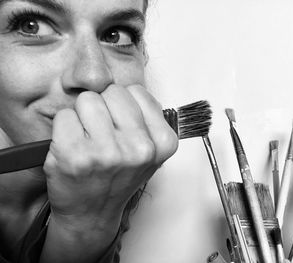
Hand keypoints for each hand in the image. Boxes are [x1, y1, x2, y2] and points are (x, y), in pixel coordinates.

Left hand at [41, 84, 177, 260]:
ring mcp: (107, 152)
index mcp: (163, 143)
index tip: (122, 126)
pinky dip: (64, 128)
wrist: (92, 212)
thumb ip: (147, 116)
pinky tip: (72, 148)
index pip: (137, 91)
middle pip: (112, 91)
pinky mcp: (74, 155)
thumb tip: (129, 89)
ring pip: (87, 99)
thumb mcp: (149, 151)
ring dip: (83, 116)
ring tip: (88, 140)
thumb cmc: (117, 178)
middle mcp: (139, 148)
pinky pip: (64, 115)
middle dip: (105, 107)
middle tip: (103, 133)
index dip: (124, 106)